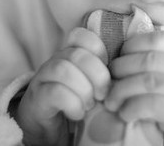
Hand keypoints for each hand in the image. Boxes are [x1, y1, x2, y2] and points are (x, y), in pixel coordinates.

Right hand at [15, 27, 110, 145]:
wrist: (46, 127)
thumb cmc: (76, 101)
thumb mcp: (92, 84)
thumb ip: (104, 72)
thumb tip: (127, 71)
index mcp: (70, 53)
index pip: (81, 36)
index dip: (99, 50)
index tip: (107, 71)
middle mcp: (54, 61)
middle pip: (76, 54)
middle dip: (97, 75)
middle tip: (102, 95)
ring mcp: (43, 78)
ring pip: (63, 70)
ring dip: (84, 90)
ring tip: (89, 105)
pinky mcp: (37, 98)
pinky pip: (55, 93)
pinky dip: (73, 104)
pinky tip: (78, 114)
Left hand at [104, 31, 163, 145]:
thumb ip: (154, 55)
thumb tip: (116, 49)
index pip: (157, 38)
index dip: (132, 44)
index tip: (119, 56)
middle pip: (150, 60)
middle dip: (122, 67)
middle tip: (110, 77)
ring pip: (150, 82)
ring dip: (123, 89)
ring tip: (111, 99)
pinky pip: (153, 105)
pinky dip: (133, 108)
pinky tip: (124, 113)